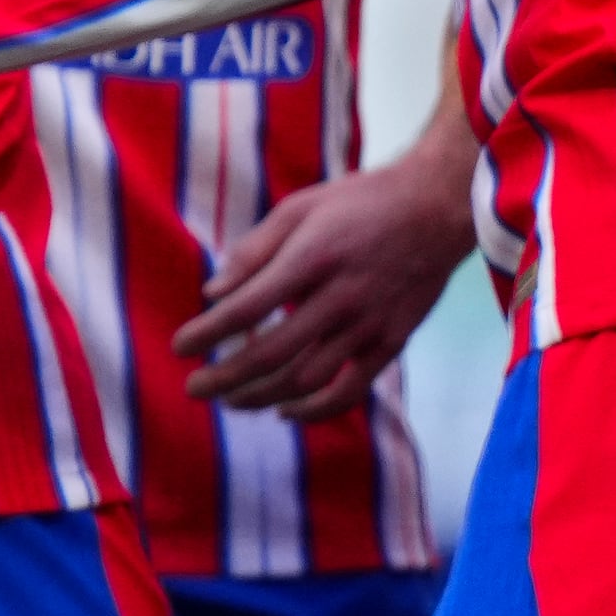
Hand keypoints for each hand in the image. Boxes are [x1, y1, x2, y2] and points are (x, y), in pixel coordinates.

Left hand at [172, 148, 478, 418]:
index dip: (209, 332)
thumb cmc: (359, 203)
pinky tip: (285, 412)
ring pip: (307, 379)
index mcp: (312, 258)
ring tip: (231, 401)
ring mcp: (369, 326)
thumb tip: (213, 293)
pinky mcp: (391, 343)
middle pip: (272, 353)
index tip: (180, 347)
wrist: (435, 209)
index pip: (248, 308)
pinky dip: (314, 410)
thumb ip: (254, 251)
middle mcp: (340, 298)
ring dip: (262, 396)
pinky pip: (350, 390)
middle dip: (226, 377)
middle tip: (194, 389)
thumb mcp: (300, 208)